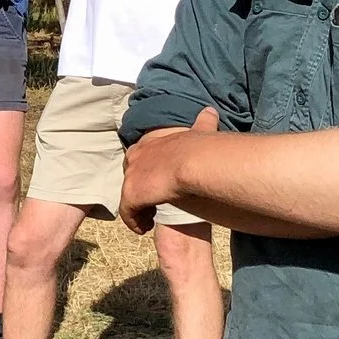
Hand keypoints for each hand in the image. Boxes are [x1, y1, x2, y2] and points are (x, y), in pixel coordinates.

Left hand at [121, 106, 217, 234]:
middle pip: (130, 175)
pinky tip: (146, 227)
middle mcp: (134, 157)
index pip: (140, 155)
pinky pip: (128, 214)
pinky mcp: (131, 195)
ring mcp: (131, 176)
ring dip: (138, 207)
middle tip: (153, 200)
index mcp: (149, 143)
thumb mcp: (198, 132)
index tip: (158, 180)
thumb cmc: (198, 148)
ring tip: (150, 217)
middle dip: (140, 188)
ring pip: (128, 196)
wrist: (193, 162)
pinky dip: (135, 222)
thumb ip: (203, 123)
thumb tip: (210, 110)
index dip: (147, 169)